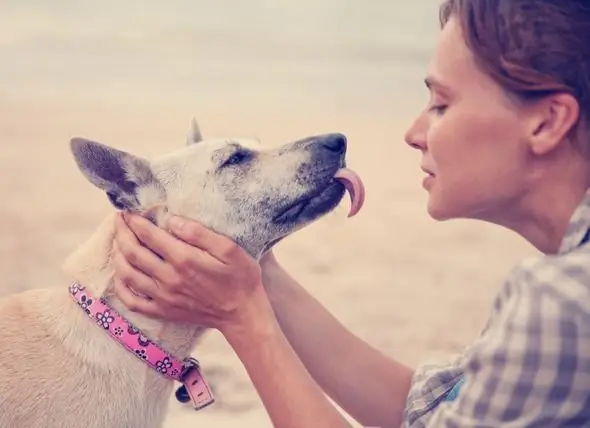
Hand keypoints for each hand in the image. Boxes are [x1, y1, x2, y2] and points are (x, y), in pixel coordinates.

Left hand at [111, 213, 269, 332]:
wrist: (242, 314)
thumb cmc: (240, 277)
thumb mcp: (229, 249)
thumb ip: (199, 233)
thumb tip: (172, 220)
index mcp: (184, 260)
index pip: (149, 235)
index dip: (134, 221)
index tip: (128, 210)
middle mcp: (169, 278)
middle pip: (133, 252)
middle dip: (122, 233)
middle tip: (118, 220)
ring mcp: (163, 297)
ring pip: (128, 274)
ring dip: (118, 255)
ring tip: (118, 242)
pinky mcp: (163, 311)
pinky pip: (132, 301)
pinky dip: (120, 287)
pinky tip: (121, 275)